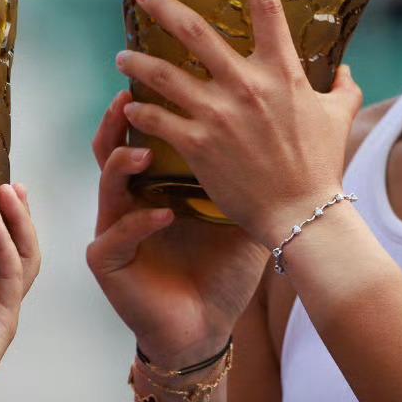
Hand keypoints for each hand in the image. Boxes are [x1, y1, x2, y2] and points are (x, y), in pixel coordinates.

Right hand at [86, 91, 270, 366]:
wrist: (205, 328)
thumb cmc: (222, 270)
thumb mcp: (243, 215)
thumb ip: (255, 174)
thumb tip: (296, 130)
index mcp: (157, 186)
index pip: (146, 137)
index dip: (149, 107)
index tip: (162, 74)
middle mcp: (130, 201)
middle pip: (112, 149)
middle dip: (118, 122)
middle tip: (129, 97)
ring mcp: (114, 230)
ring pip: (106, 186)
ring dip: (123, 166)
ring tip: (143, 155)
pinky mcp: (108, 262)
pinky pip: (117, 235)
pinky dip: (139, 223)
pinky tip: (163, 216)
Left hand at [113, 0, 363, 249]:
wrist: (303, 215)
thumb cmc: (322, 166)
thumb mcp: (339, 119)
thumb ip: (343, 89)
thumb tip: (348, 70)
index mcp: (282, 72)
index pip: (267, 6)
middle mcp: (246, 85)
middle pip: (196, 32)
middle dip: (164, 7)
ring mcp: (219, 114)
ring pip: (164, 75)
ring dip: (137, 63)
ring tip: (122, 57)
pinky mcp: (198, 145)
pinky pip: (157, 119)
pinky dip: (140, 111)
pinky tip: (128, 108)